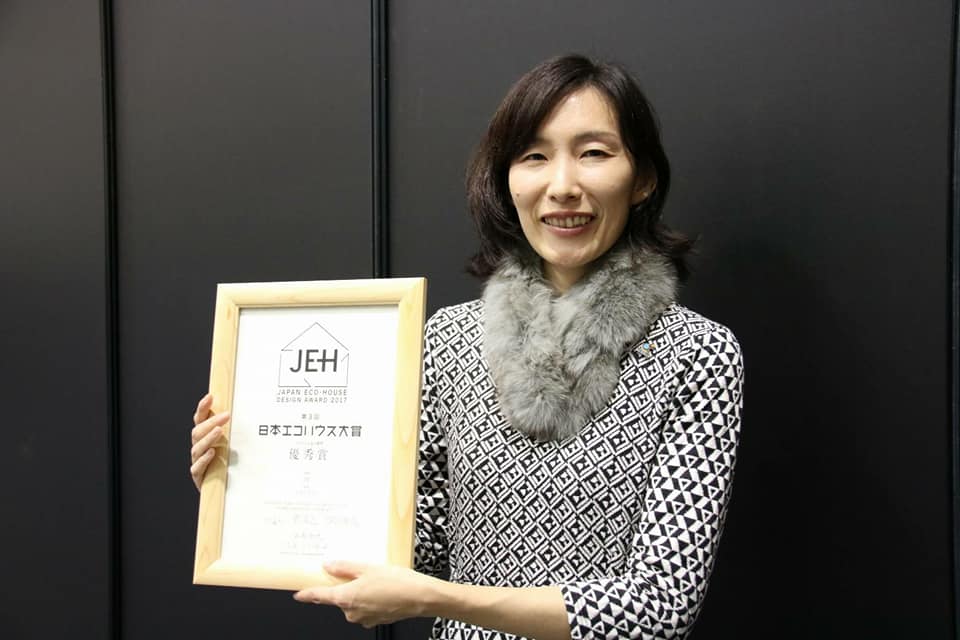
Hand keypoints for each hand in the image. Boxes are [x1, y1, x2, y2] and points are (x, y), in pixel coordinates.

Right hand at [190, 393, 229, 490]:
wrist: (223, 489)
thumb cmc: (229, 463)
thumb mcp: (233, 444)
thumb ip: (235, 430)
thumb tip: (253, 412)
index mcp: (205, 436)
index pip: (200, 419)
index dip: (203, 407)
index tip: (210, 396)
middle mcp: (199, 447)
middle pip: (198, 431)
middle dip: (211, 421)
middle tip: (226, 415)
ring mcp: (197, 461)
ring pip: (197, 447)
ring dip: (208, 438)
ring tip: (219, 431)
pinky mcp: (199, 476)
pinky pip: (197, 467)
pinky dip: (204, 459)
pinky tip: (212, 453)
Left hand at [293, 562, 436, 627]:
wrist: (420, 597)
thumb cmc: (397, 582)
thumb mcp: (368, 567)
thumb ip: (344, 567)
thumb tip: (328, 566)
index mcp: (346, 598)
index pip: (320, 597)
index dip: (307, 595)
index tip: (299, 594)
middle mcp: (352, 612)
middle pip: (339, 598)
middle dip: (345, 586)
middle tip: (359, 573)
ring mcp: (364, 618)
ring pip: (354, 603)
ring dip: (360, 592)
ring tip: (377, 579)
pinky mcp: (375, 620)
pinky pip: (366, 608)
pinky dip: (370, 599)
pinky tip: (382, 589)